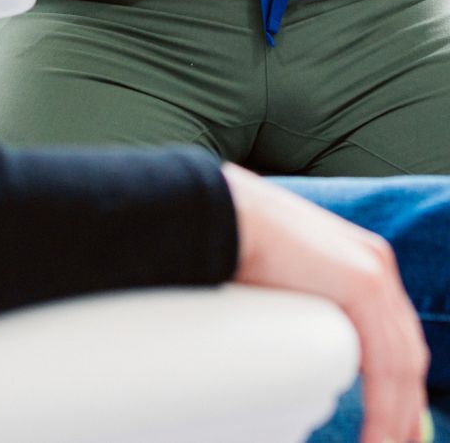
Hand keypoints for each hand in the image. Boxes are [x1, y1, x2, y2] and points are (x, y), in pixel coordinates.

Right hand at [223, 164, 428, 442]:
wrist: (224, 212)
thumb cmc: (236, 241)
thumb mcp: (281, 279)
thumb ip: (302, 302)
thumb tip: (295, 344)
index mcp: (360, 260)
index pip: (395, 333)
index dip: (398, 381)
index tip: (395, 421)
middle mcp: (376, 263)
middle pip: (407, 349)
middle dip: (407, 405)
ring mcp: (375, 270)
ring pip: (403, 362)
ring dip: (396, 416)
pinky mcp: (364, 284)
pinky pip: (388, 362)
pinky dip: (386, 406)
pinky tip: (378, 435)